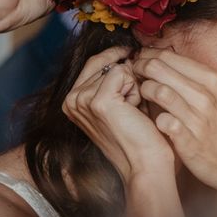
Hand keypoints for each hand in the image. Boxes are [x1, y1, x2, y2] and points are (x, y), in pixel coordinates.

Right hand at [62, 47, 174, 182]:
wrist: (146, 163)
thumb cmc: (138, 134)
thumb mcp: (119, 101)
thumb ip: (113, 79)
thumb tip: (126, 53)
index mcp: (71, 101)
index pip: (95, 62)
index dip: (117, 59)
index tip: (131, 56)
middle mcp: (71, 100)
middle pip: (105, 62)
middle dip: (127, 77)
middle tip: (132, 105)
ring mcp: (82, 100)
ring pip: (117, 68)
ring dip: (133, 86)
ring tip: (132, 111)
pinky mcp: (99, 101)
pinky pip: (123, 73)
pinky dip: (136, 89)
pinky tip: (135, 110)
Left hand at [134, 47, 216, 216]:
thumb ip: (197, 78)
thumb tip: (169, 61)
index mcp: (212, 80)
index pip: (169, 56)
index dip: (148, 55)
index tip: (140, 60)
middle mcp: (205, 95)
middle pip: (158, 68)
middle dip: (139, 68)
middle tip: (133, 74)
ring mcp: (197, 118)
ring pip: (157, 91)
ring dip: (143, 90)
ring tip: (139, 95)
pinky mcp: (189, 141)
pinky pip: (162, 121)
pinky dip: (154, 119)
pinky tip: (153, 120)